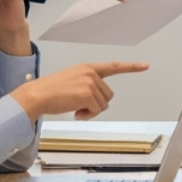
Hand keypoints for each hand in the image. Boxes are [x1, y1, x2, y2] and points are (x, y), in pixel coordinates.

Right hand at [12, 61, 147, 121]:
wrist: (36, 95)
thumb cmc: (50, 91)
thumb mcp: (72, 81)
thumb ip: (88, 85)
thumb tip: (99, 102)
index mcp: (87, 68)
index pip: (113, 66)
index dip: (130, 67)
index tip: (145, 65)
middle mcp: (91, 73)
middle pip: (108, 95)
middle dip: (96, 104)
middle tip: (78, 106)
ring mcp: (90, 83)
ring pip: (103, 104)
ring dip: (91, 111)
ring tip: (74, 108)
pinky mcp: (88, 94)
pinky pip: (96, 111)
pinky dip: (87, 116)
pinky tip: (74, 113)